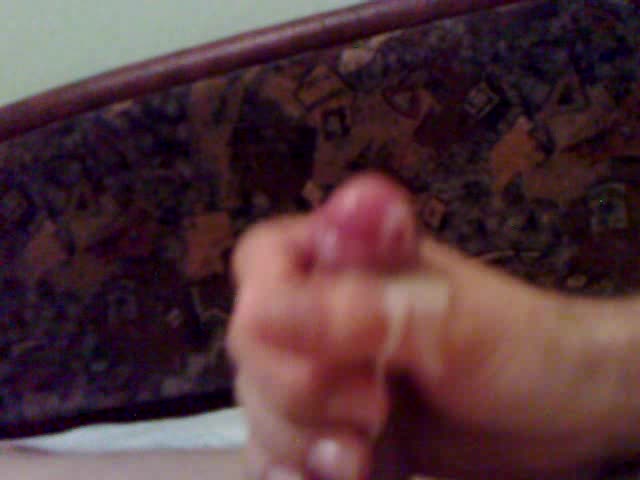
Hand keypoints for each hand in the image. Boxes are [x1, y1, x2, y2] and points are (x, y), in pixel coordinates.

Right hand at [227, 173, 639, 479]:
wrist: (561, 413)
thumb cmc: (523, 348)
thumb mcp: (452, 326)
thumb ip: (361, 311)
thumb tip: (259, 311)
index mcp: (349, 258)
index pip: (263, 262)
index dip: (270, 307)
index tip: (328, 357)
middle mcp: (325, 308)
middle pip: (253, 347)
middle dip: (300, 393)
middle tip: (375, 408)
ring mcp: (326, 371)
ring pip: (260, 407)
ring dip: (301, 442)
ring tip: (366, 453)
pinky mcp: (332, 427)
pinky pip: (279, 452)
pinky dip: (297, 473)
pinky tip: (343, 476)